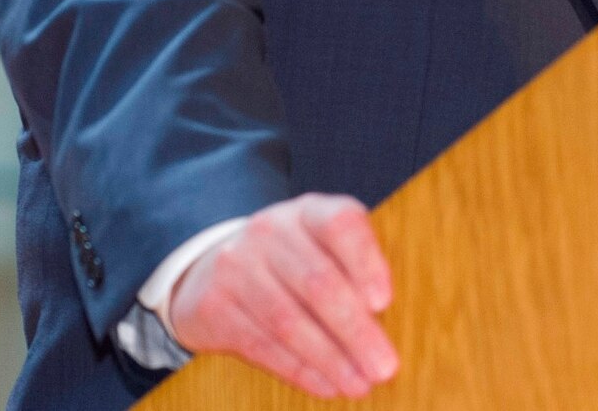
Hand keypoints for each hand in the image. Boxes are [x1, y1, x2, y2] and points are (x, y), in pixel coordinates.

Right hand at [170, 193, 398, 398]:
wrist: (212, 270)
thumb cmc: (295, 261)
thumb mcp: (324, 247)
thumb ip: (355, 268)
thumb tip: (385, 320)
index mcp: (309, 211)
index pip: (341, 225)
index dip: (365, 263)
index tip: (384, 303)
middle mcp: (270, 231)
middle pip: (319, 283)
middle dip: (356, 331)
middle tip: (384, 367)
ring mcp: (236, 266)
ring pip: (289, 321)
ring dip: (331, 359)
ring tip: (360, 384)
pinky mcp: (213, 306)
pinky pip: (262, 345)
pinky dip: (299, 370)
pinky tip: (327, 386)